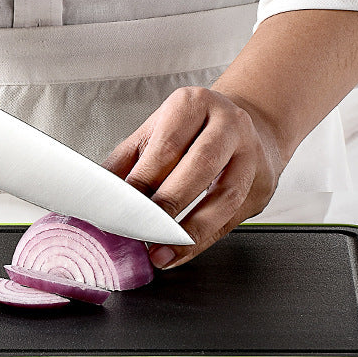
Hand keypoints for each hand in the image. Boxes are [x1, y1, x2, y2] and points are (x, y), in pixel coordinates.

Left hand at [104, 86, 283, 268]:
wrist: (247, 123)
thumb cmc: (192, 130)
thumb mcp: (155, 132)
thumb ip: (125, 161)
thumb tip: (95, 193)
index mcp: (194, 104)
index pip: (167, 146)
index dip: (143, 181)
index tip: (122, 209)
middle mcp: (229, 123)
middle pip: (200, 166)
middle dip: (169, 204)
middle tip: (142, 232)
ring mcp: (251, 154)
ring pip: (225, 196)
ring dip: (191, 231)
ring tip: (162, 252)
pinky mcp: (262, 185)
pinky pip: (234, 218)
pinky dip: (205, 239)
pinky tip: (182, 250)